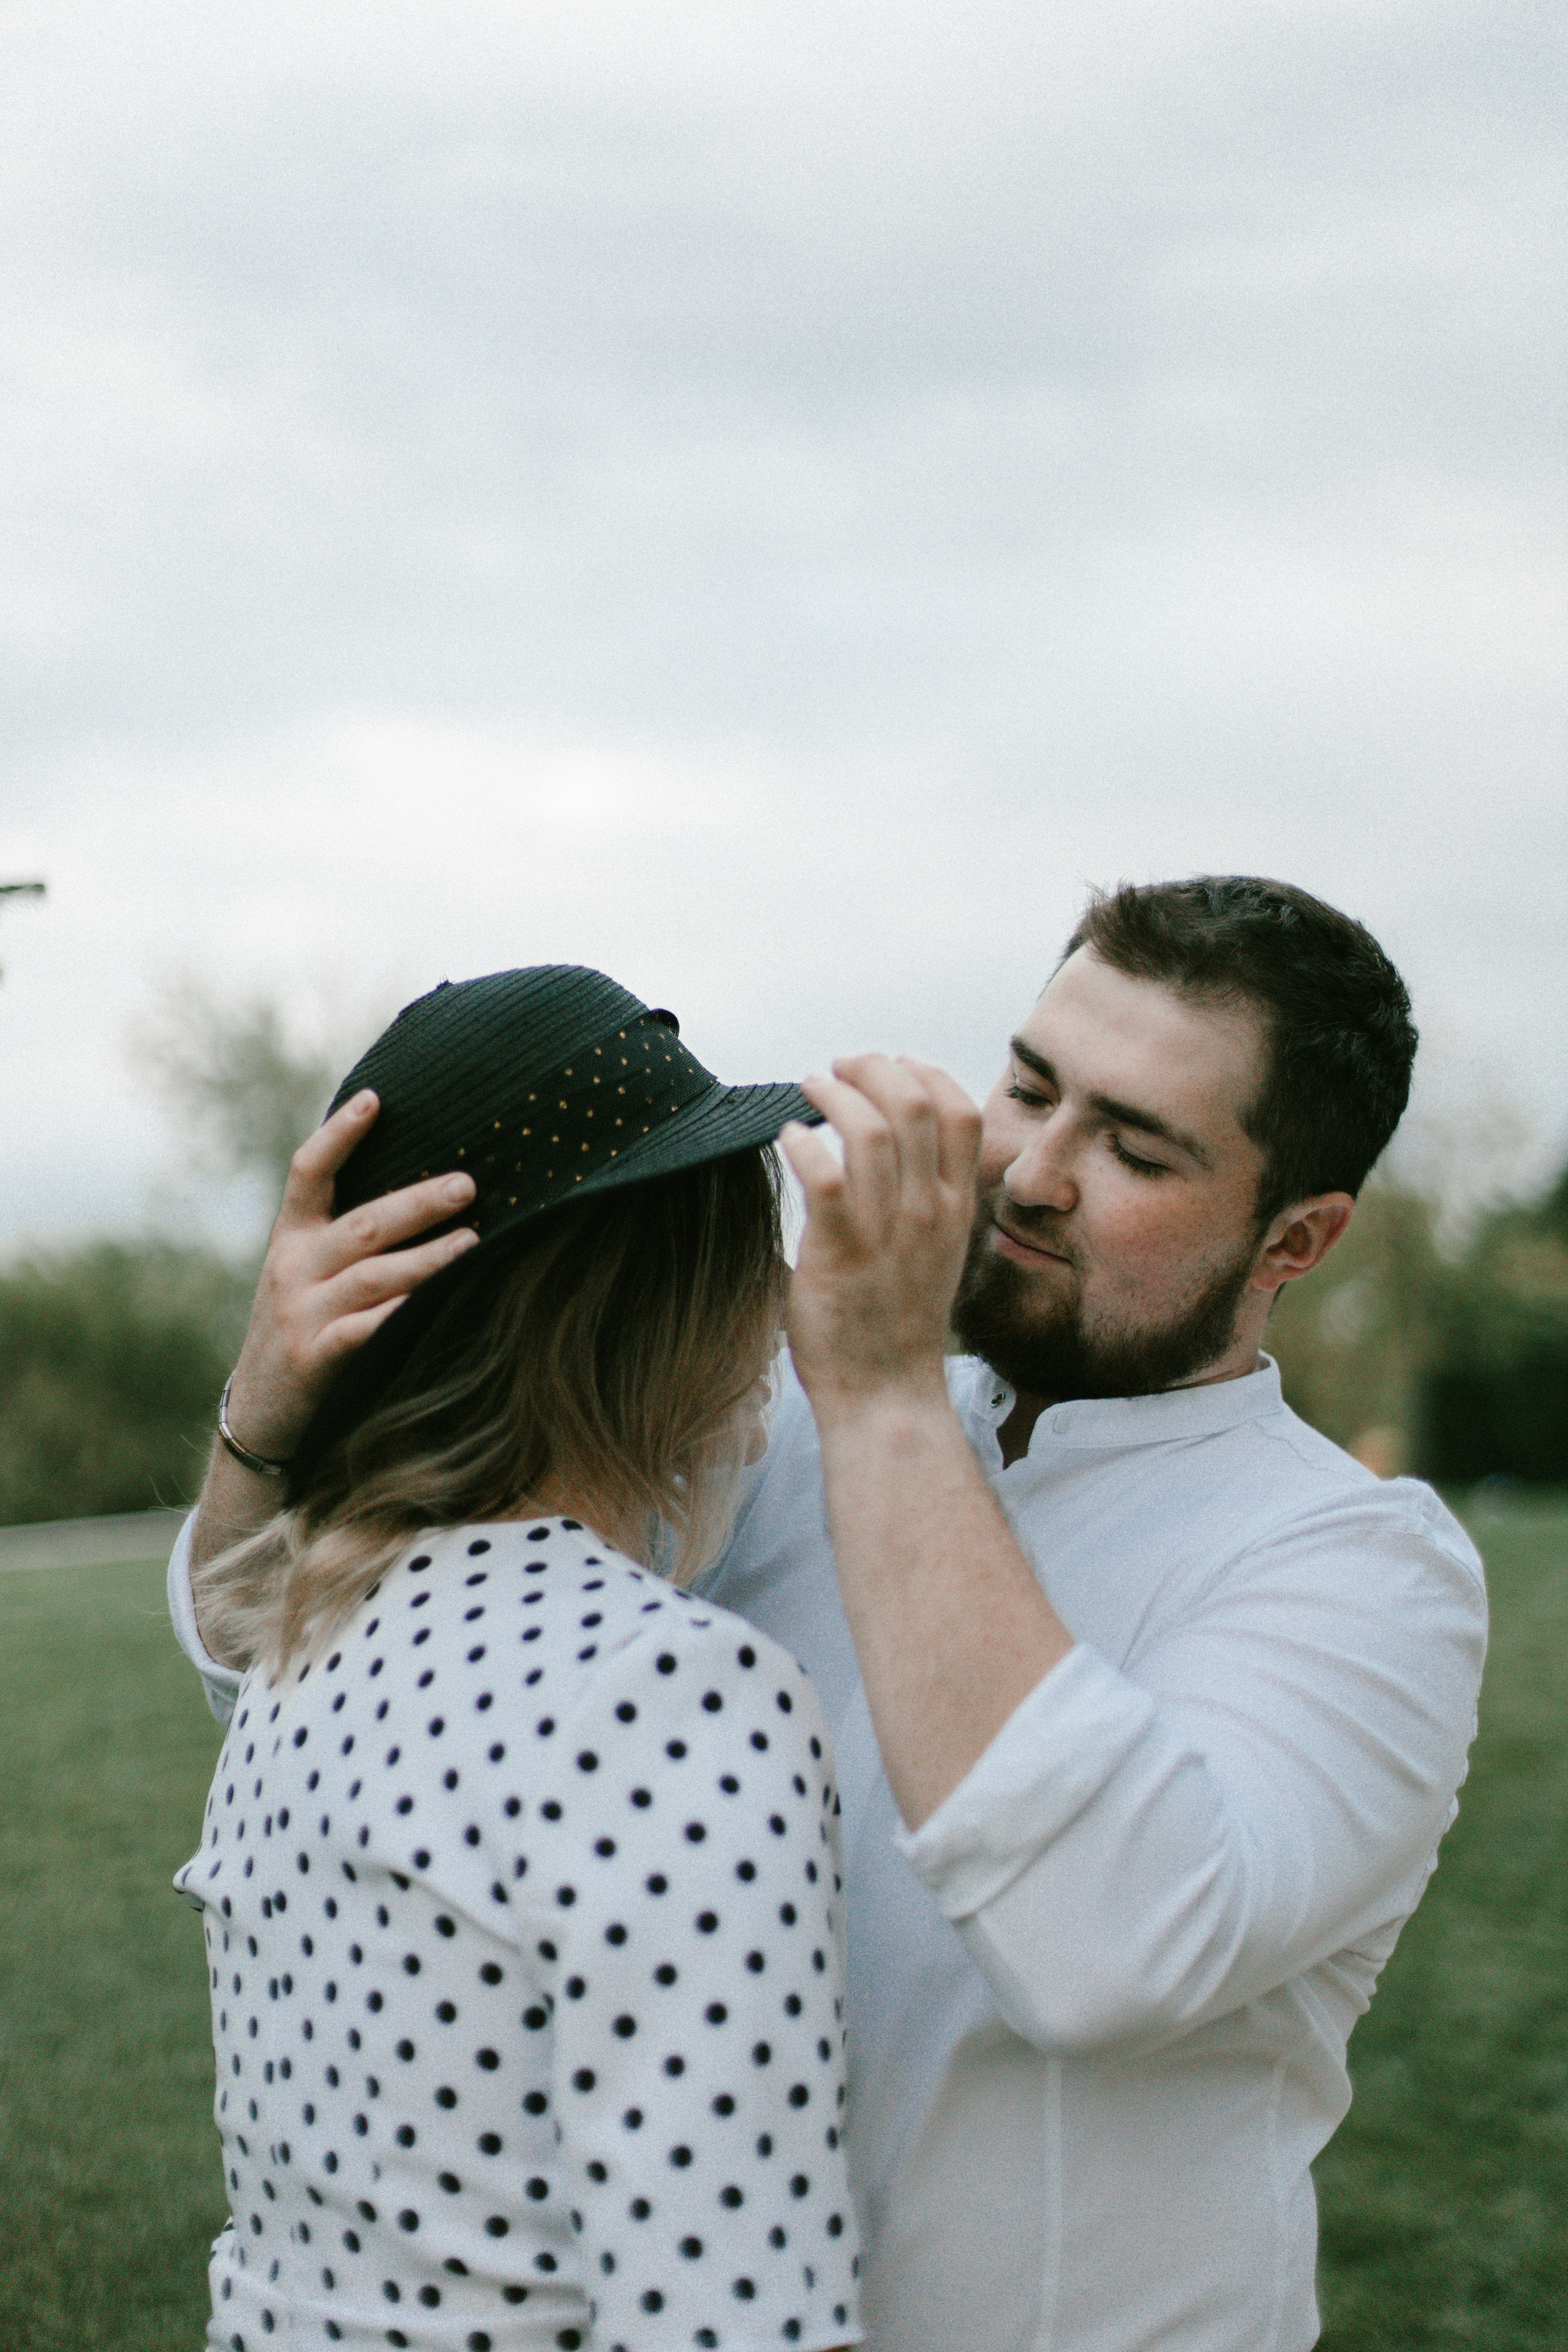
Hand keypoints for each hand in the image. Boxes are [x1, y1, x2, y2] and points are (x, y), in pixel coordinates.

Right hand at [222, 1090, 478, 1463]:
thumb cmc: (305, 1327)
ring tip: (474, 1242)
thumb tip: (423, 1186)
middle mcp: (292, 1267)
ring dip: (427, 1259)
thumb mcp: (309, 1272)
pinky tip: (437, 1303)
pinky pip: (362, 1332)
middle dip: (418, 1203)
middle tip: (468, 1184)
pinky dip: (399, 1315)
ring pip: (371, 1276)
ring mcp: (301, 1314)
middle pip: (362, 1223)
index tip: (376, 1098)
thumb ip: (348, 1233)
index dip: (340, 1134)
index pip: (308, 1172)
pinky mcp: (313, 1359)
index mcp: (293, 1237)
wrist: (259, 1412)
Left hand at [779, 1055, 981, 1413]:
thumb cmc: (898, 1324)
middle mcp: (929, 1212)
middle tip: (840, 1066)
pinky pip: (823, 1176)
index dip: (927, 1072)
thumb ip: (928, 1201)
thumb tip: (898, 1149)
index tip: (894, 1063)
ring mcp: (887, 1232)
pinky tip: (788, 1137)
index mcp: (957, 1208)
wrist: (885, 1395)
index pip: (962, 1113)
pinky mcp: (840, 1253)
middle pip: (913, 1104)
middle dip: (873, 1068)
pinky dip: (803, 1144)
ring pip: (869, 1130)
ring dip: (834, 1093)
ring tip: (809, 1086)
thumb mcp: (936, 1253)